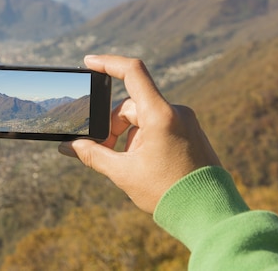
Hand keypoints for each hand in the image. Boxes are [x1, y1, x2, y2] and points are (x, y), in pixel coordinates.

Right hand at [58, 54, 220, 212]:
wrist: (209, 214)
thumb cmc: (167, 193)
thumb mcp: (123, 173)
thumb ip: (93, 154)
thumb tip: (68, 146)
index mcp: (160, 115)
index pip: (132, 72)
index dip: (108, 63)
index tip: (88, 63)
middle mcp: (176, 112)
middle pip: (130, 105)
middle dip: (111, 126)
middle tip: (102, 151)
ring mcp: (185, 121)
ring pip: (142, 117)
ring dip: (126, 135)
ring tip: (124, 164)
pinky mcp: (189, 131)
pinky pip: (158, 124)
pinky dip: (142, 138)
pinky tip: (141, 163)